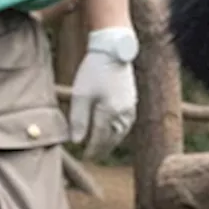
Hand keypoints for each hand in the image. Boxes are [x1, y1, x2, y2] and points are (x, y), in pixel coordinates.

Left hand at [69, 27, 137, 159]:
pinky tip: (112, 131)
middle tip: (92, 156)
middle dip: (101, 149)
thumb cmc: (94, 70)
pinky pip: (125, 123)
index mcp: (110, 113)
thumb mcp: (80, 95)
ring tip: (102, 147)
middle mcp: (123, 113)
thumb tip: (77, 141)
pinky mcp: (132, 101)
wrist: (113, 50)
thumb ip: (78, 120)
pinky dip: (118, 131)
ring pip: (121, 132)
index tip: (84, 157)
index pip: (99, 139)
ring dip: (111, 142)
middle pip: (112, 138)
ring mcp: (130, 107)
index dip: (91, 150)